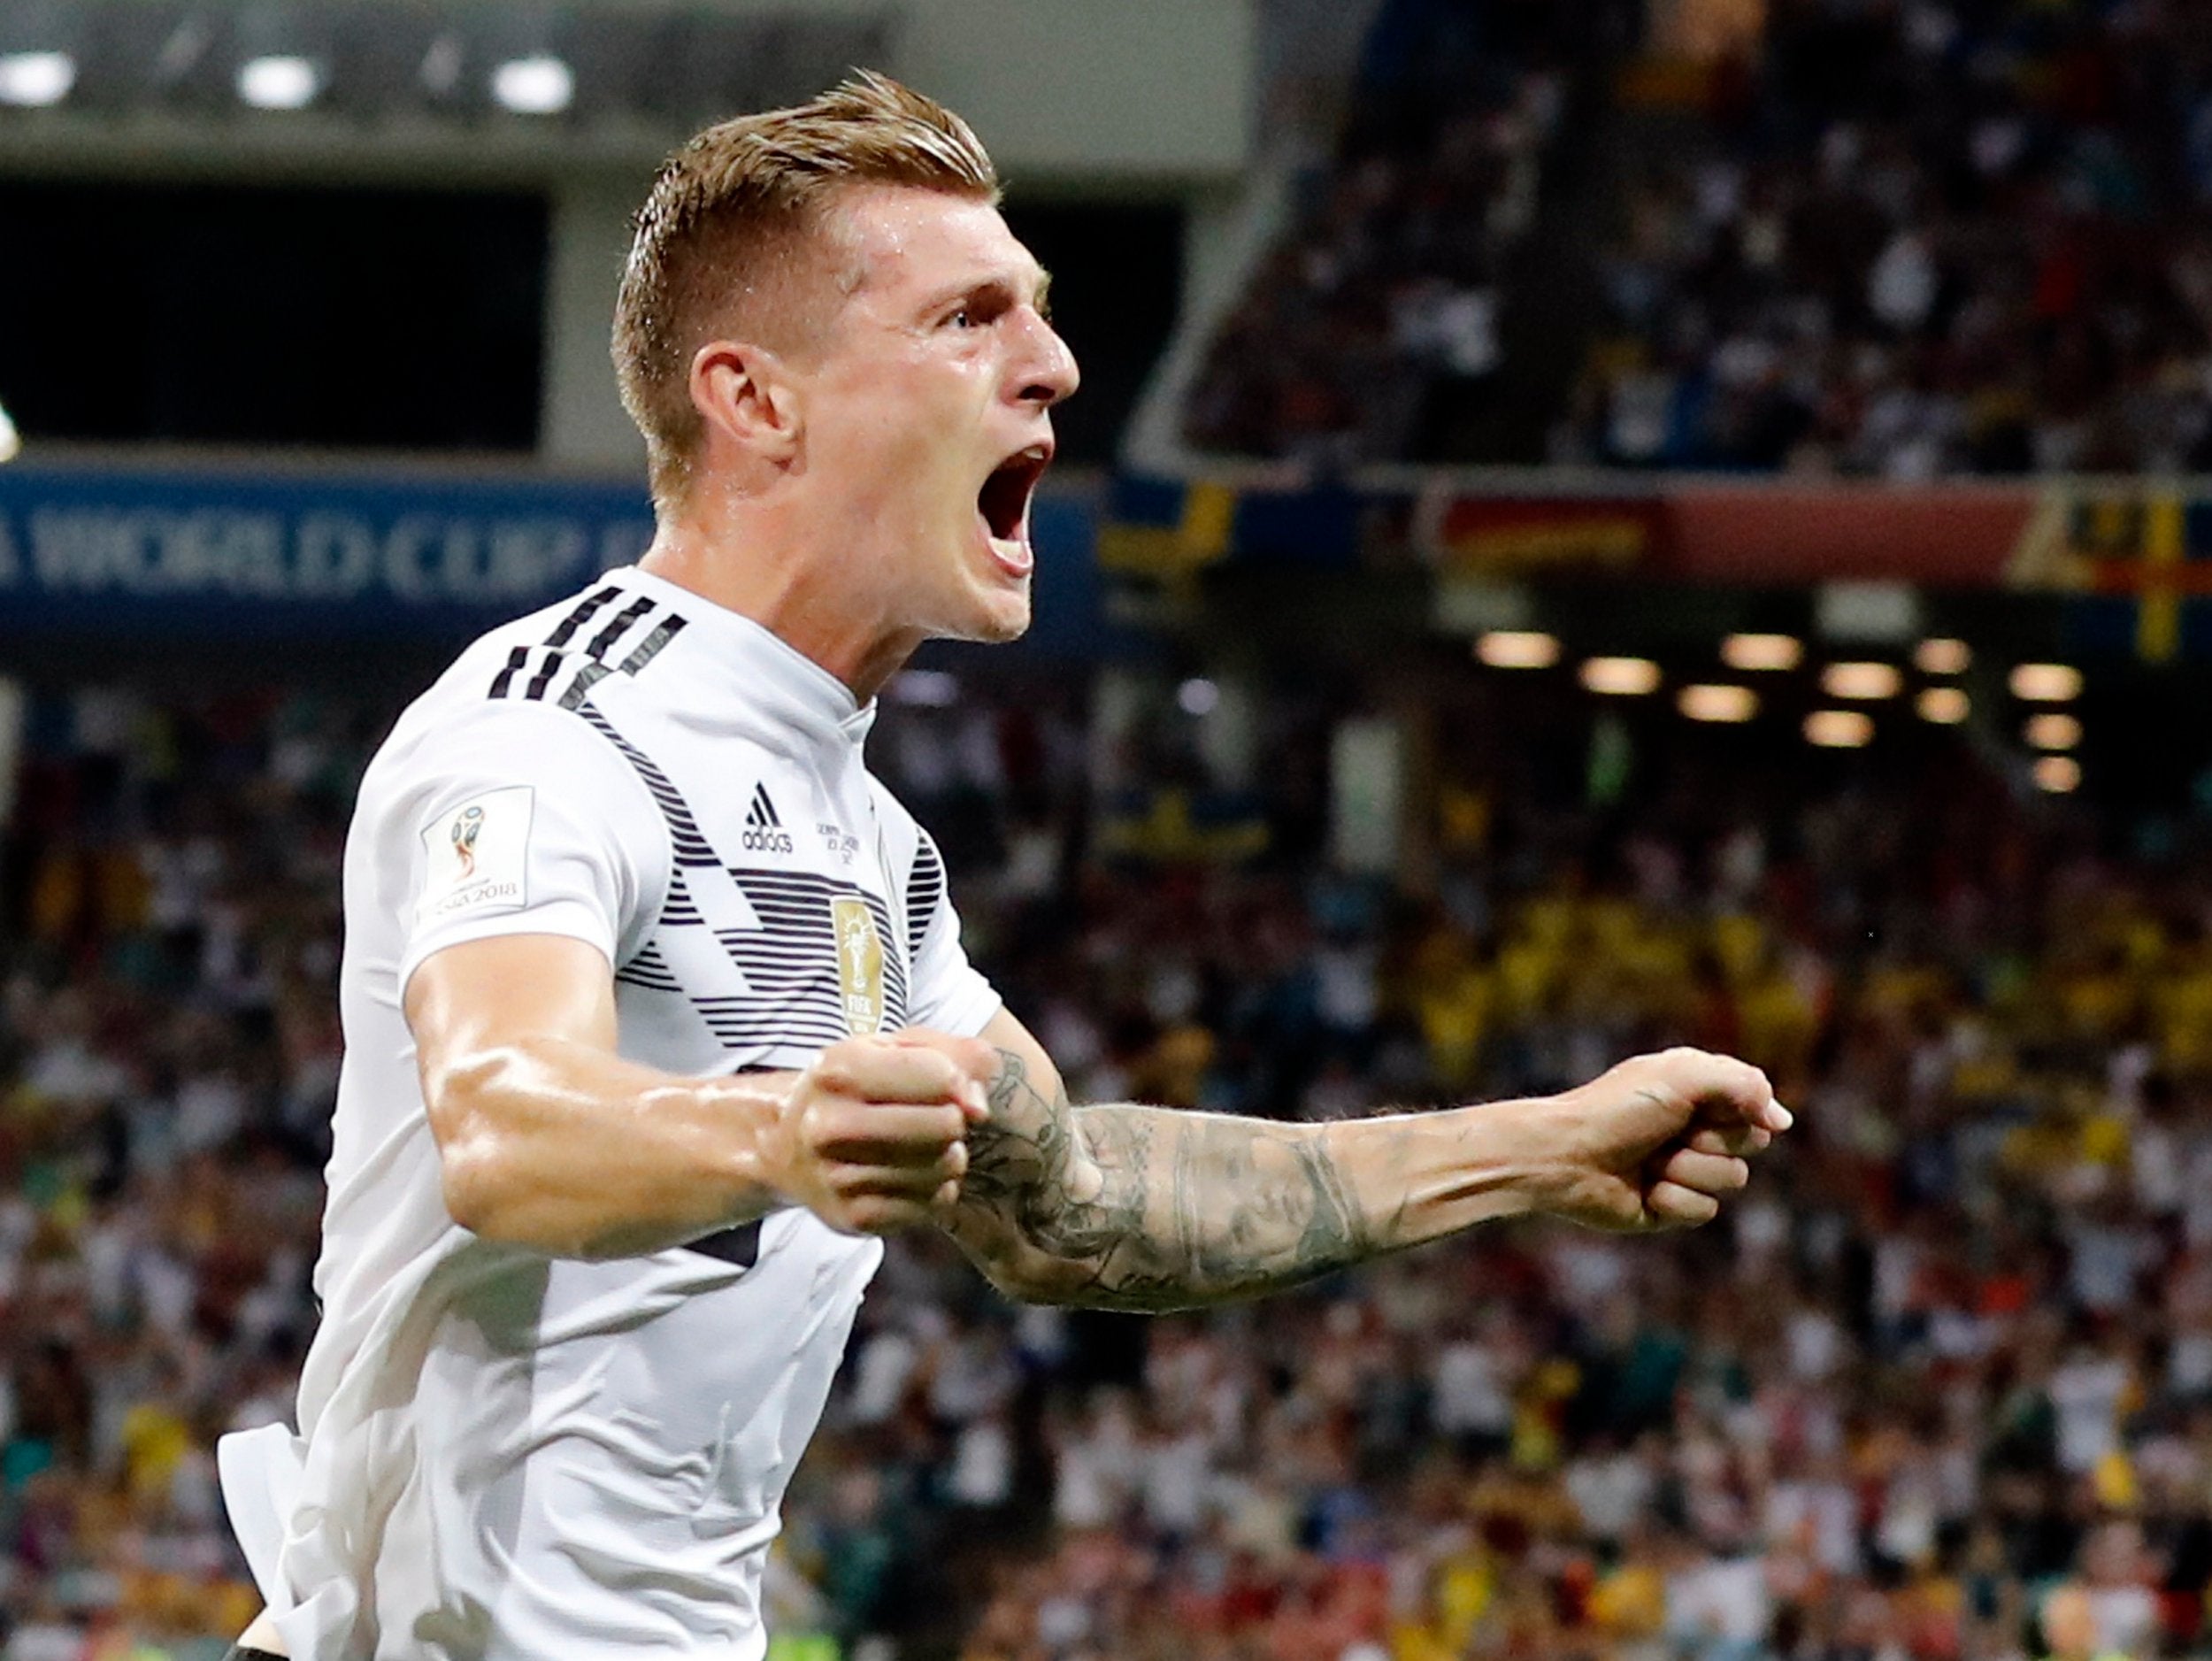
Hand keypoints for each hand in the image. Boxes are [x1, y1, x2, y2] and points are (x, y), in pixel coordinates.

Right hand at [762, 1030, 997, 1234]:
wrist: (784, 1146)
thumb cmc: (853, 1090)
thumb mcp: (891, 1050)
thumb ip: (951, 1055)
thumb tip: (979, 1109)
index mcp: (838, 1070)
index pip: (940, 1076)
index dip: (957, 1081)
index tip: (945, 1086)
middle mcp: (829, 1125)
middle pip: (946, 1123)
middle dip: (953, 1119)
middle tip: (934, 1118)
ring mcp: (838, 1177)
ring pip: (945, 1166)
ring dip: (948, 1155)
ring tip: (923, 1145)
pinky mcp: (854, 1218)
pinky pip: (934, 1202)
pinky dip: (936, 1188)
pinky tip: (913, 1174)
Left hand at [1520, 1047, 1792, 1231]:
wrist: (1565, 1157)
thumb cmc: (1615, 1110)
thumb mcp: (1679, 1077)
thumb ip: (1741, 1085)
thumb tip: (1782, 1122)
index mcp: (1698, 1091)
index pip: (1755, 1106)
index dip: (1738, 1111)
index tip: (1704, 1109)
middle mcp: (1695, 1129)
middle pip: (1751, 1144)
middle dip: (1712, 1141)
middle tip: (1669, 1134)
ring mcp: (1685, 1169)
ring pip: (1732, 1179)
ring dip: (1688, 1170)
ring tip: (1650, 1163)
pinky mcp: (1672, 1207)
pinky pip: (1705, 1211)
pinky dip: (1674, 1200)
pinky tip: (1643, 1190)